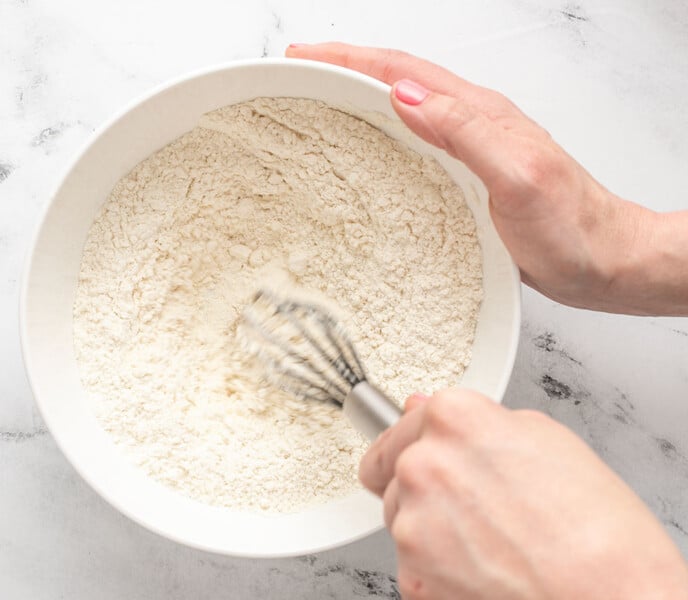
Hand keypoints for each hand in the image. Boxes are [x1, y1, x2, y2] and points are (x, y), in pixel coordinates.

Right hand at [286, 43, 687, 315]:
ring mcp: (471, 150)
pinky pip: (416, 142)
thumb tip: (406, 96)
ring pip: (405, 108)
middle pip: (399, 80)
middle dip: (345, 69)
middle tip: (302, 72)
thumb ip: (466, 133)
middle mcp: (473, 125)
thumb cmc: (572, 230)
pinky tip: (369, 147)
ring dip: (360, 96)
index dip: (350, 60)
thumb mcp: (518, 177)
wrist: (607, 262)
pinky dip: (382, 132)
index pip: (403, 72)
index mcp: (480, 116)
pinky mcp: (469, 177)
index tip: (306, 58)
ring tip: (322, 99)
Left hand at [360, 390, 687, 598]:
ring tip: (490, 540)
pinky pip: (412, 563)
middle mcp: (422, 466)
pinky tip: (484, 568)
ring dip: (429, 527)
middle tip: (478, 505)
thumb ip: (475, 420)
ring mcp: (412, 524)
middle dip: (426, 484)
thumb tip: (426, 408)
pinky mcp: (412, 577)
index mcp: (453, 419)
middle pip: (396, 471)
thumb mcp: (546, 441)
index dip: (428, 443)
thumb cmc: (596, 529)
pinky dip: (437, 569)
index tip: (439, 456)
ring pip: (401, 517)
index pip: (404, 422)